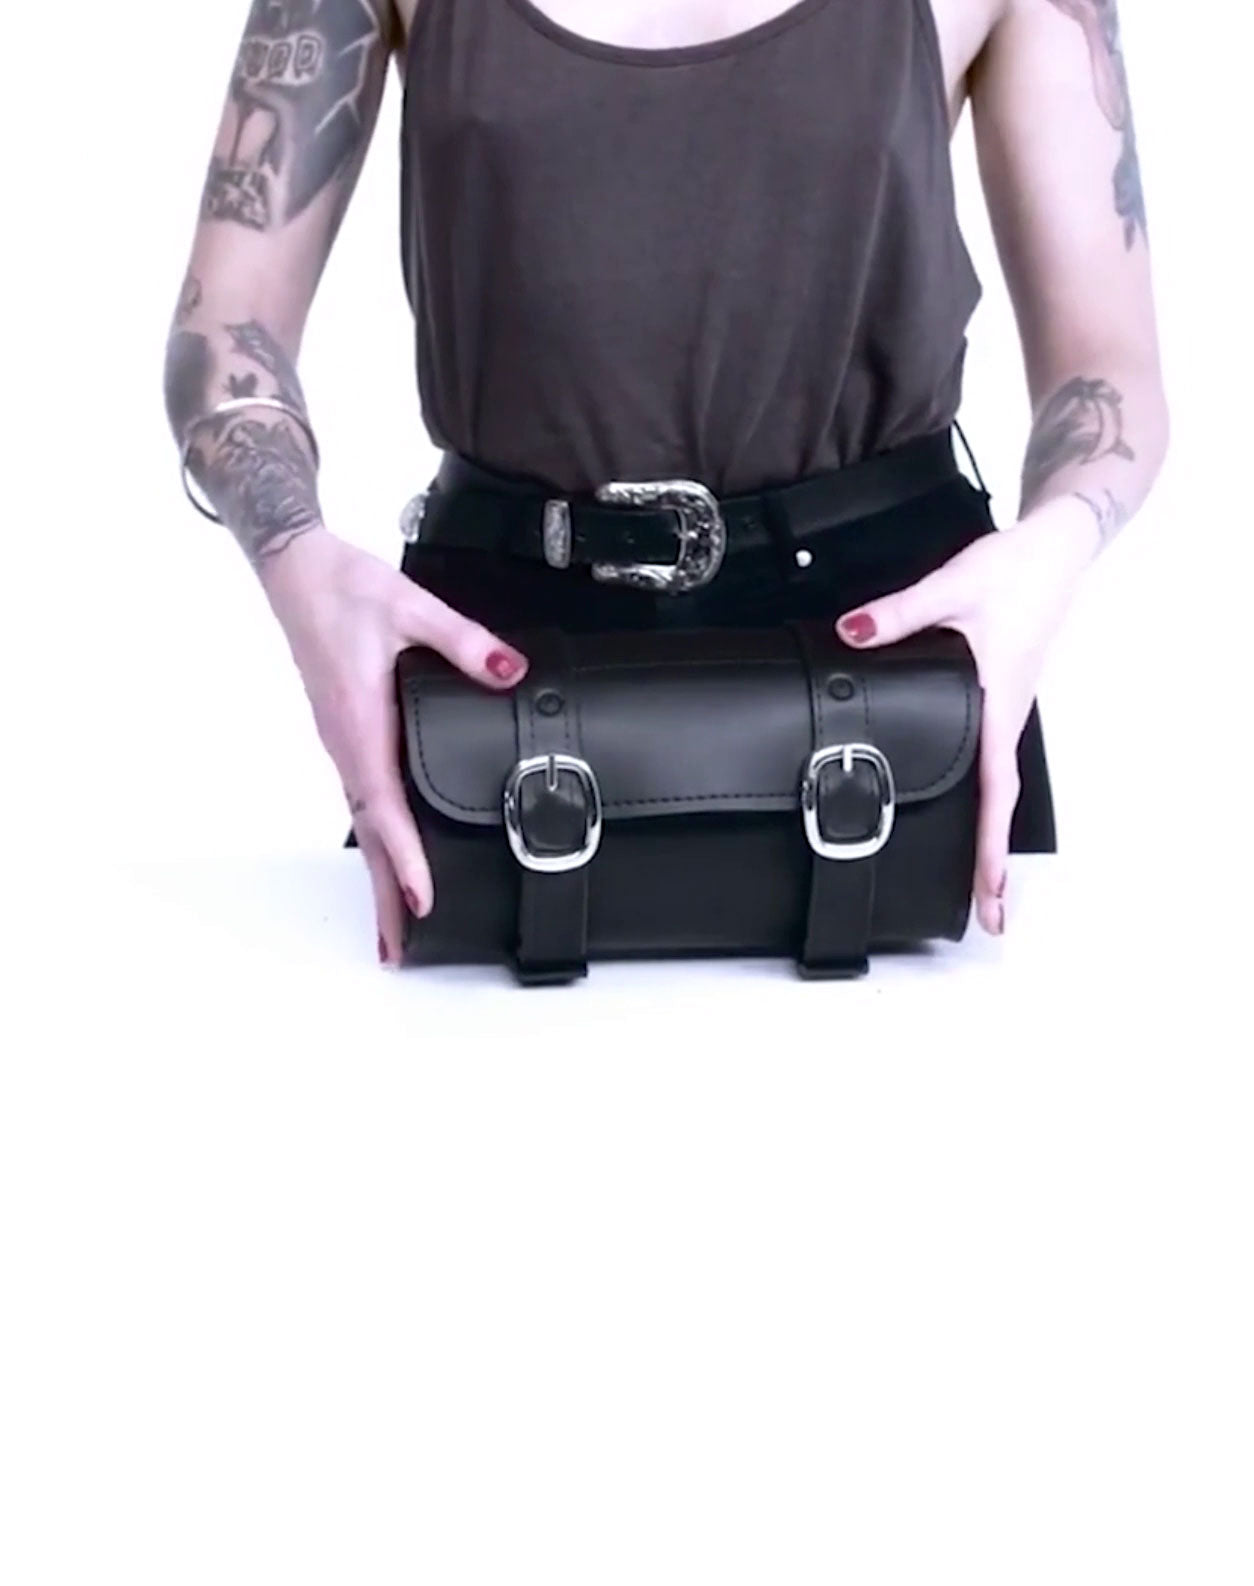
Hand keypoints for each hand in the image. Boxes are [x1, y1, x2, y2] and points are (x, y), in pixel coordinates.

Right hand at [257, 526, 529, 964]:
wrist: (298, 569)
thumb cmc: (345, 587)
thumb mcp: (412, 607)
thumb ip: (464, 642)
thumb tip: (511, 670)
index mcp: (360, 721)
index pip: (384, 803)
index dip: (406, 855)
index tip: (422, 898)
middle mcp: (347, 742)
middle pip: (370, 833)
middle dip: (384, 893)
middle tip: (398, 950)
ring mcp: (346, 742)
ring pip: (366, 820)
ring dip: (380, 872)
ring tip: (396, 925)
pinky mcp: (351, 734)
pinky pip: (366, 797)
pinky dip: (380, 837)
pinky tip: (394, 856)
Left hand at [832, 499, 1098, 935]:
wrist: (1055, 546)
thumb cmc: (1017, 570)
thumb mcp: (954, 586)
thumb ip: (899, 614)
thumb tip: (851, 635)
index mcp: (999, 701)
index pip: (995, 789)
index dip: (990, 845)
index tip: (992, 895)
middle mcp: (1002, 714)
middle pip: (996, 802)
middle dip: (991, 860)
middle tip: (987, 916)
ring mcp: (998, 708)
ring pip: (989, 781)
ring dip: (983, 828)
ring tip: (974, 879)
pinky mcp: (990, 695)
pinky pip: (981, 754)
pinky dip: (974, 791)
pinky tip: (956, 805)